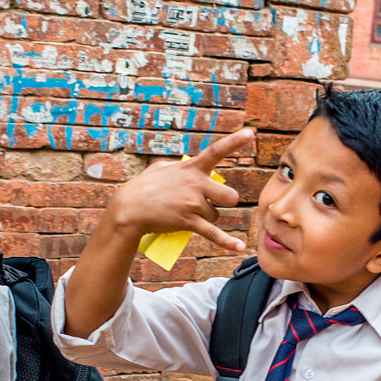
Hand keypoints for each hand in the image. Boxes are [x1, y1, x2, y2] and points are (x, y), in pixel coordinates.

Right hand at [103, 128, 254, 252]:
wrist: (129, 209)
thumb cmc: (144, 186)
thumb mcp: (162, 167)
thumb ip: (182, 166)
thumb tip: (192, 168)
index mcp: (191, 168)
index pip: (215, 151)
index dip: (234, 141)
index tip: (250, 132)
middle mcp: (195, 184)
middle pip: (229, 196)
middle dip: (223, 202)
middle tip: (210, 202)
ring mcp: (193, 204)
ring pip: (215, 215)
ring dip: (206, 217)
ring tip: (186, 214)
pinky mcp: (188, 222)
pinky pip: (212, 233)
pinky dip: (227, 242)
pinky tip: (241, 247)